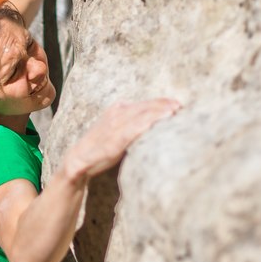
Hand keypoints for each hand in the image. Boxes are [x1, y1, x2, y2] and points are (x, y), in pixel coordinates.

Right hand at [66, 98, 180, 182]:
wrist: (79, 159)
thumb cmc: (100, 146)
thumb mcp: (116, 130)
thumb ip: (132, 124)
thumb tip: (152, 125)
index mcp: (118, 108)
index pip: (144, 103)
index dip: (161, 102)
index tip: (177, 103)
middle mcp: (117, 113)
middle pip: (146, 106)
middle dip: (164, 105)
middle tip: (181, 105)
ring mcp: (116, 125)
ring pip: (143, 114)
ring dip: (160, 111)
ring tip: (176, 110)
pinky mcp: (116, 138)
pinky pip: (136, 127)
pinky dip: (150, 121)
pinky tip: (162, 119)